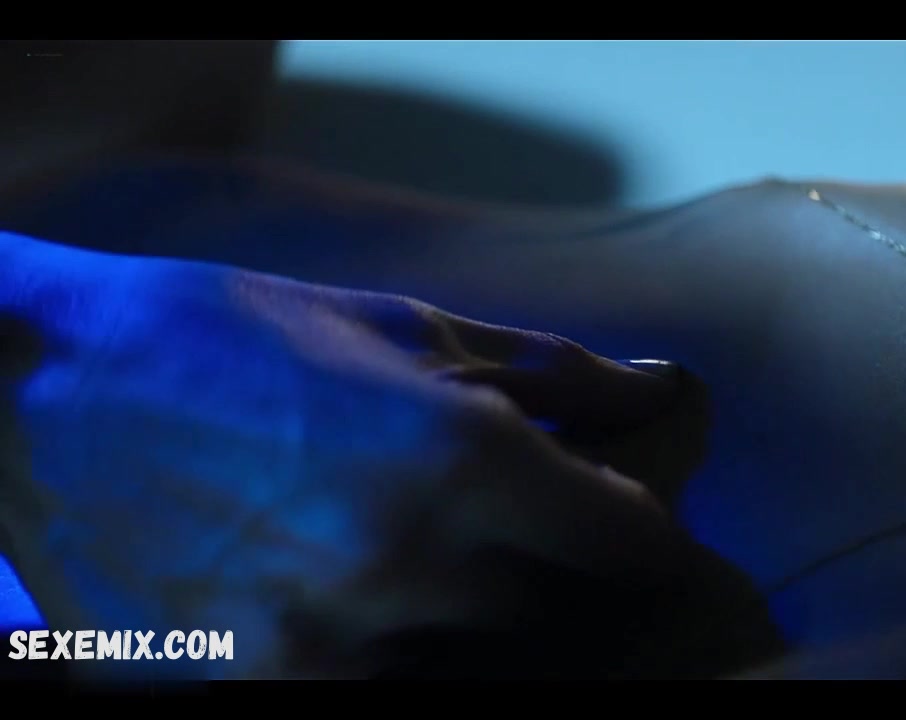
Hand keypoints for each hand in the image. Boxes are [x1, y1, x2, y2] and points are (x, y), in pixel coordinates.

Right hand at [0, 233, 686, 678]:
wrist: (42, 393)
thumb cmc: (232, 336)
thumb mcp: (400, 323)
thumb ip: (553, 371)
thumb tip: (660, 392)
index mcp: (463, 461)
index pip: (629, 544)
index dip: (647, 537)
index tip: (633, 527)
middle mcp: (413, 568)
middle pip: (565, 615)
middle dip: (564, 578)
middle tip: (532, 537)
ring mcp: (335, 649)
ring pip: (479, 664)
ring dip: (481, 621)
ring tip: (429, 556)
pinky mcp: (267, 691)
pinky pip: (387, 687)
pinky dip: (400, 650)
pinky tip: (362, 593)